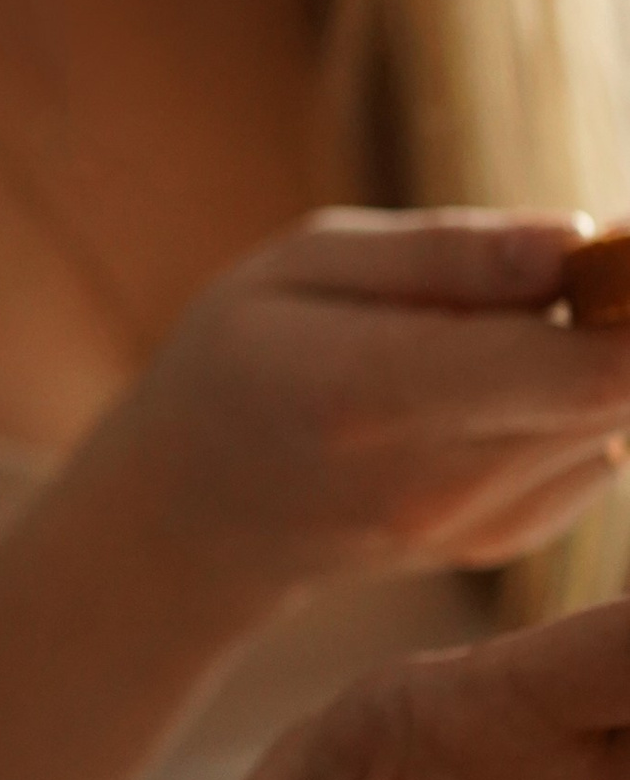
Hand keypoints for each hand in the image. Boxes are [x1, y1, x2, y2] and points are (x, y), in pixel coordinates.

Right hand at [110, 210, 629, 605]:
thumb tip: (578, 238)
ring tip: (492, 320)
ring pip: (613, 420)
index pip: (586, 371)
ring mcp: (477, 528)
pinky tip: (488, 381)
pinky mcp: (505, 541)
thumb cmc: (236, 358)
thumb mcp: (301, 266)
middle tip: (562, 262)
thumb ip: (442, 253)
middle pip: (618, 392)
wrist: (191, 515)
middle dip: (620, 311)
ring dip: (590, 354)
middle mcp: (441, 483)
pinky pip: (593, 451)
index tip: (623, 253)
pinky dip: (568, 402)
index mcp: (377, 396)